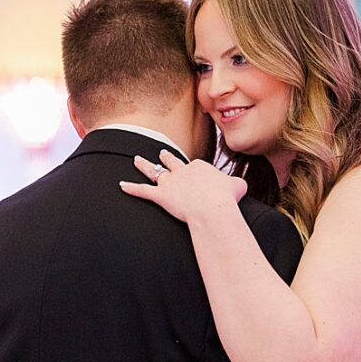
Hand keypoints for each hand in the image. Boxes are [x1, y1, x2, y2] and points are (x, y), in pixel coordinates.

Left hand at [118, 150, 246, 224]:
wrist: (213, 209)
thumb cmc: (227, 199)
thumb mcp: (238, 187)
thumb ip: (236, 184)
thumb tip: (239, 186)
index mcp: (199, 166)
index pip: (195, 167)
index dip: (196, 173)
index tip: (199, 180)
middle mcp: (182, 171)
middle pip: (172, 162)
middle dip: (166, 157)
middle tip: (162, 152)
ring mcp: (170, 183)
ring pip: (154, 171)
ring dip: (144, 165)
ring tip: (137, 160)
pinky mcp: (161, 196)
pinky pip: (143, 191)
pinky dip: (131, 188)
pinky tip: (121, 185)